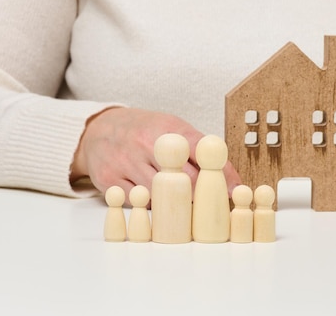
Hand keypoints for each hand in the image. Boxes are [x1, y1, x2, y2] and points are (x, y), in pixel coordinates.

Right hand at [70, 107, 241, 202]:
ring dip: (179, 204)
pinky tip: (157, 202)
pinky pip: (139, 202)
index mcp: (168, 128)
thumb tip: (230, 177)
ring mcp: (126, 161)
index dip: (222, 172)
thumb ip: (198, 149)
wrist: (99, 129)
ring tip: (187, 206)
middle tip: (215, 207)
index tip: (236, 191)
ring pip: (163, 195)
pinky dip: (152, 206)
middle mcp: (146, 143)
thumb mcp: (172, 129)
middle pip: (185, 178)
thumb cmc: (144, 131)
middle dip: (204, 195)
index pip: (202, 151)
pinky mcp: (109, 180)